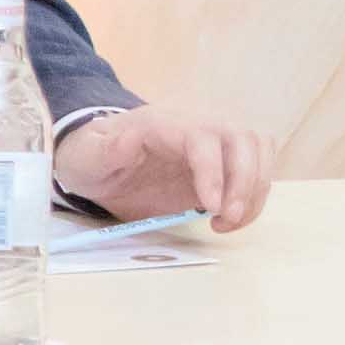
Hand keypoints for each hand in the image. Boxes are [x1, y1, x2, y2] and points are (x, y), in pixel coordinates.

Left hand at [63, 108, 274, 231]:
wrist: (102, 159)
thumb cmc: (93, 158)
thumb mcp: (86, 156)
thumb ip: (106, 150)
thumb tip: (127, 140)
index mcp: (162, 122)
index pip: (202, 136)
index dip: (212, 170)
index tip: (209, 207)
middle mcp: (196, 123)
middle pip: (242, 137)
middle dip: (245, 181)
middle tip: (227, 219)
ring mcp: (215, 139)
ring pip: (258, 149)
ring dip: (255, 189)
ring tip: (228, 221)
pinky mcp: (225, 159)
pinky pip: (257, 167)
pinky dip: (254, 195)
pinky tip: (230, 218)